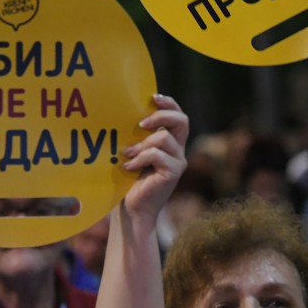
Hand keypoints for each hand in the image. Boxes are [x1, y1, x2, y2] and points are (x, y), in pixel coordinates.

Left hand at [120, 94, 188, 222]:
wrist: (132, 210)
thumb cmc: (129, 180)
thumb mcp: (134, 152)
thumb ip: (137, 136)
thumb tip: (126, 112)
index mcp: (171, 142)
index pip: (179, 115)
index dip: (169, 103)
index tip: (152, 98)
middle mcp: (179, 150)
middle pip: (182, 121)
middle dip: (161, 116)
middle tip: (141, 123)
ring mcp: (178, 162)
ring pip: (164, 138)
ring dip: (142, 144)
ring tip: (127, 154)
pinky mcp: (173, 173)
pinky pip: (157, 155)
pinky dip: (139, 158)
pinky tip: (128, 167)